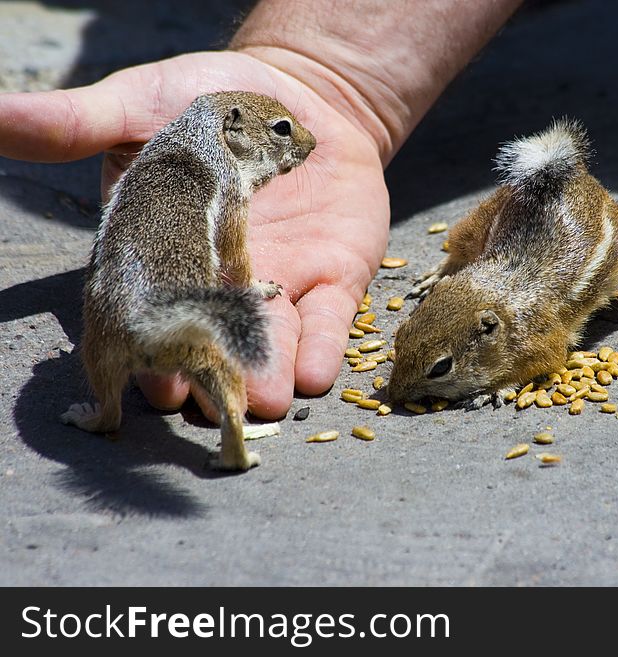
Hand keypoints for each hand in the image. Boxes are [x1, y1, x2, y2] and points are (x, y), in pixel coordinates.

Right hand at [0, 51, 389, 420]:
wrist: (302, 92)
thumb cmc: (210, 97)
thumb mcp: (138, 103)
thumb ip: (76, 124)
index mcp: (160, 250)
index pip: (146, 305)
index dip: (148, 343)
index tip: (150, 380)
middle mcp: (216, 281)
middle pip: (206, 339)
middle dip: (208, 376)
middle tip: (208, 410)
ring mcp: (278, 282)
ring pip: (267, 341)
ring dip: (266, 376)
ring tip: (265, 404)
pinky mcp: (333, 276)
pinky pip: (330, 317)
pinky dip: (325, 345)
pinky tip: (317, 373)